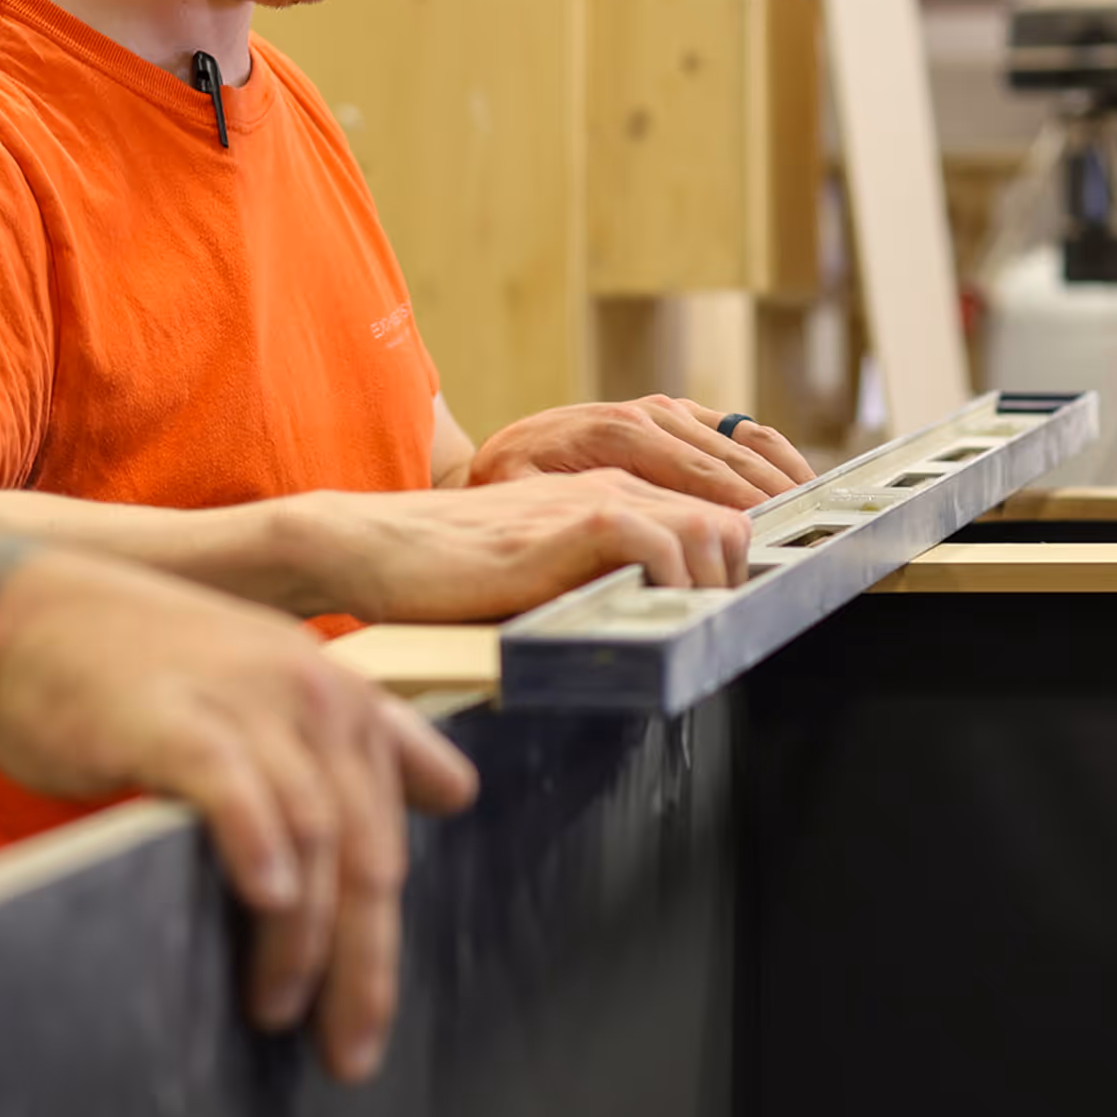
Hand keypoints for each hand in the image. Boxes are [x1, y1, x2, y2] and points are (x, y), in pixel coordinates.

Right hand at [0, 554, 478, 1084]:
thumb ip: (355, 739)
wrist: (23, 615)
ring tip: (275, 1007)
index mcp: (341, 696)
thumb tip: (458, 790)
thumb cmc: (140, 665)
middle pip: (363, 850)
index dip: (384, 939)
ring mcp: (244, 701)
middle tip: (344, 1049)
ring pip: (310, 834)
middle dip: (361, 965)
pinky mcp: (175, 716)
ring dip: (301, 938)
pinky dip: (257, 846)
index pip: (390, 836)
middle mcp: (311, 692)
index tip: (366, 1019)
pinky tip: (267, 897)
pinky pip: (234, 788)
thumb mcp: (267, 685)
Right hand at [273, 470, 754, 620]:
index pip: (711, 515)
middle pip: (729, 519)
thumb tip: (642, 624)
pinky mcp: (573, 523)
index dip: (736, 565)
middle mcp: (609, 486)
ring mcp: (593, 499)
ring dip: (715, 585)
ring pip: (712, 527)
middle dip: (741, 577)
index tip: (735, 615)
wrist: (374, 545)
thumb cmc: (441, 572)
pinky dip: (677, 582)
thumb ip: (588, 576)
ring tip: (695, 631)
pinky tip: (655, 616)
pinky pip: (664, 544)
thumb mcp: (535, 569)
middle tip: (724, 630)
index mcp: (603, 494)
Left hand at [468, 397, 812, 507]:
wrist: (502, 452)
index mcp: (618, 433)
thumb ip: (574, 513)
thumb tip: (630, 538)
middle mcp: (647, 414)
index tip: (775, 534)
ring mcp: (665, 410)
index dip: (741, 506)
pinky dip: (772, 454)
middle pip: (729, 458)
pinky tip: (796, 483)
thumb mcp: (526, 501)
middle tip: (812, 532)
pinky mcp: (676, 414)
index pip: (699, 474)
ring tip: (820, 510)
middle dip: (774, 496)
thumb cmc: (512, 485)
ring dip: (783, 474)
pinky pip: (737, 429)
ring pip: (743, 439)